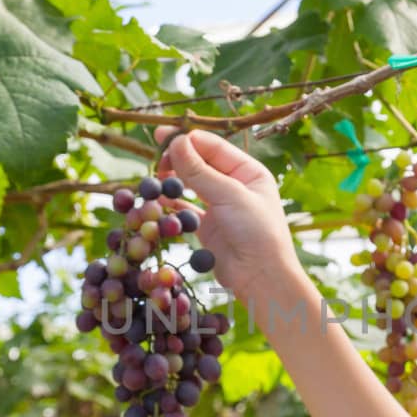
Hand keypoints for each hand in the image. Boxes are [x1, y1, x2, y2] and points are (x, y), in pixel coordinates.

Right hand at [153, 127, 299, 306]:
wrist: (261, 277)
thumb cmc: (257, 232)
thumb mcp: (230, 196)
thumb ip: (200, 171)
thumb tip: (176, 143)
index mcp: (248, 171)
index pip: (214, 146)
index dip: (188, 140)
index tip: (162, 138)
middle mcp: (234, 185)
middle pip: (200, 162)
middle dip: (178, 158)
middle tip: (156, 160)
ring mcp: (220, 205)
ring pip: (191, 184)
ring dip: (173, 179)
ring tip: (155, 177)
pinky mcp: (208, 225)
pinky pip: (185, 207)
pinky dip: (171, 202)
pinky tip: (158, 199)